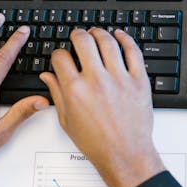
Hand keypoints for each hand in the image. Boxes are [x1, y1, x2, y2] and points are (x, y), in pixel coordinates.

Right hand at [40, 28, 163, 186]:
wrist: (125, 154)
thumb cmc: (97, 143)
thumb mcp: (67, 121)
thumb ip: (56, 94)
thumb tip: (48, 76)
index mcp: (75, 90)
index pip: (61, 57)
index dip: (58, 53)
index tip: (62, 56)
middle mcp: (96, 80)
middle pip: (83, 41)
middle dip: (77, 35)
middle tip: (78, 36)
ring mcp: (119, 78)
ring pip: (108, 42)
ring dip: (99, 33)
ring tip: (96, 34)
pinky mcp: (138, 80)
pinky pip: (133, 51)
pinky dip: (126, 39)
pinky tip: (120, 36)